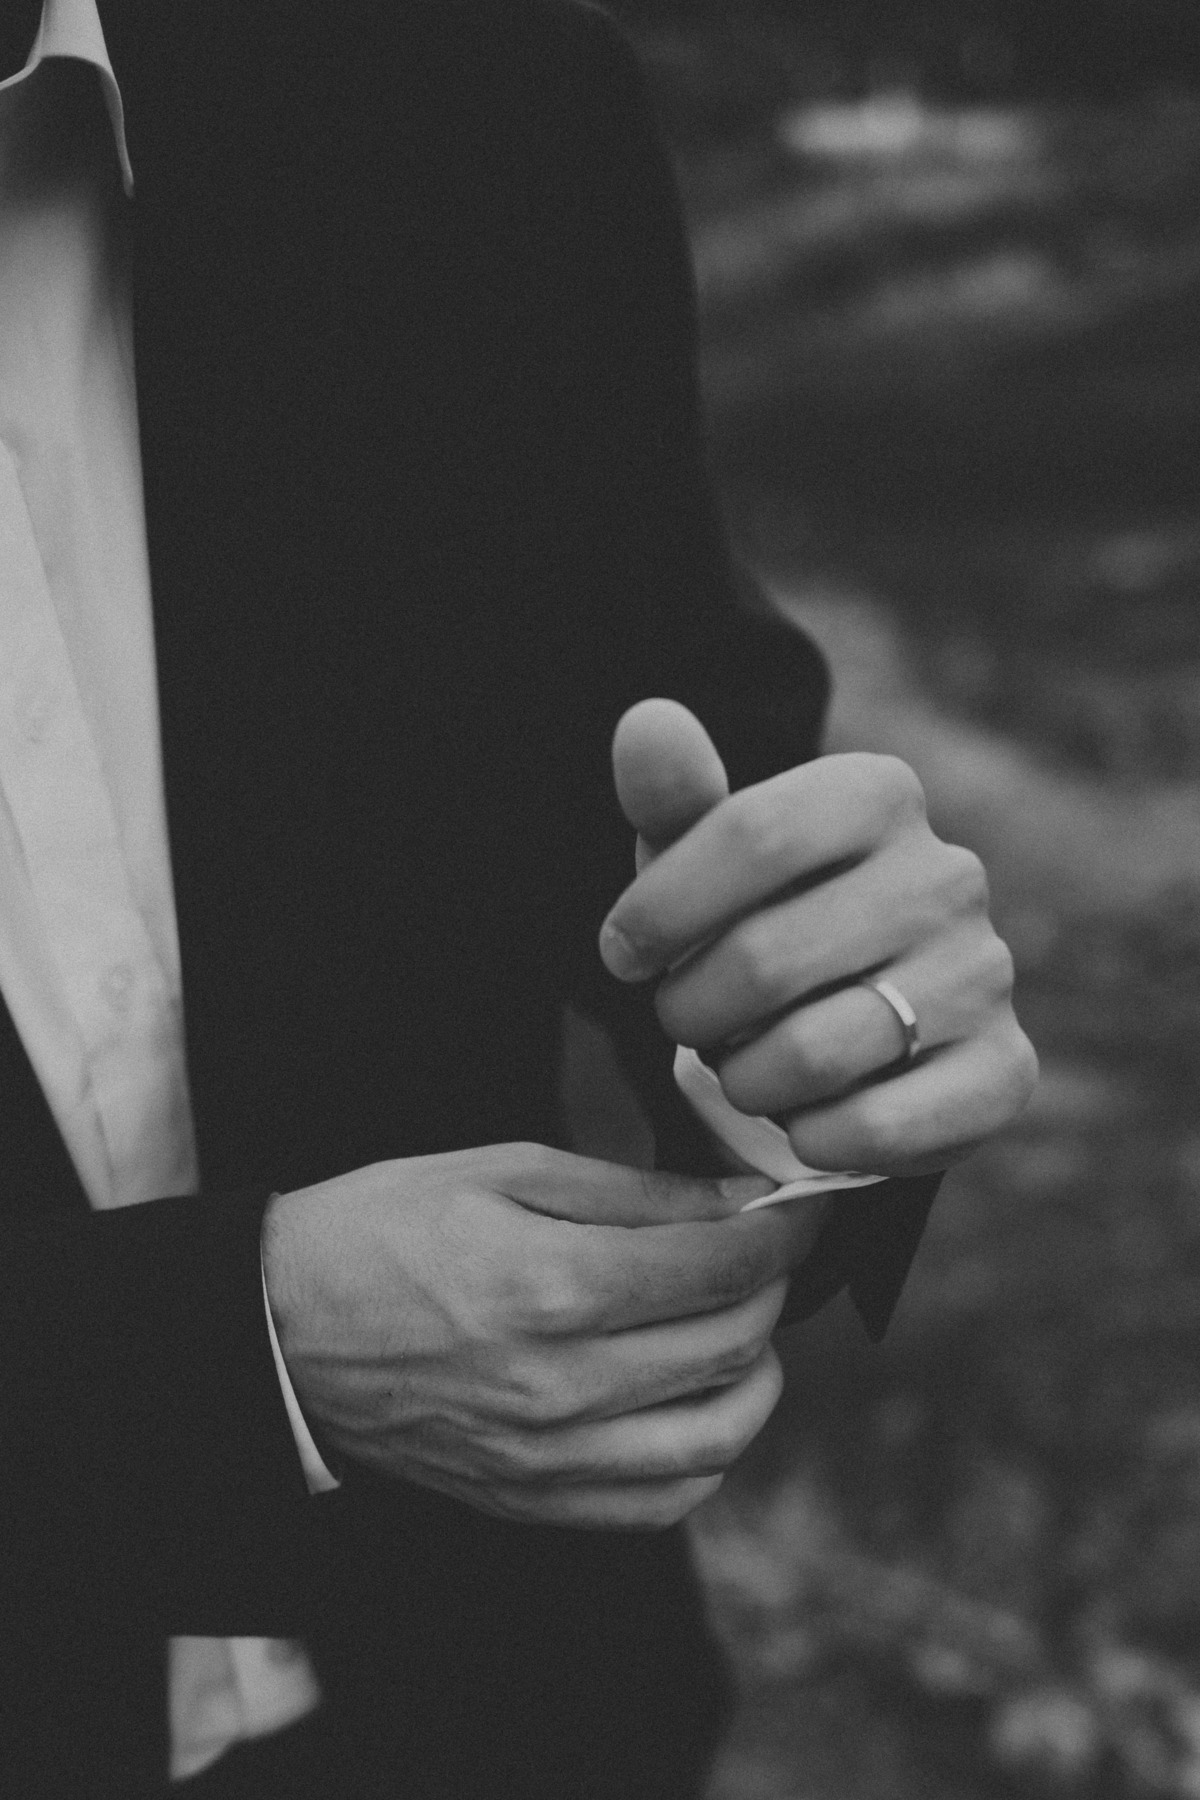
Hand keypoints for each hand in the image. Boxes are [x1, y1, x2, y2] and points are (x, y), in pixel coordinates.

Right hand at [262, 1144, 823, 1528]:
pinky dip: (708, 1453)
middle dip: (772, 1288)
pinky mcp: (532, 1501)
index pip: (720, 1269)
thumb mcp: (505, 1169)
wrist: (281, 1331)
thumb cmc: (386, 1229)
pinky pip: (662, 1502)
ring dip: (756, 1374)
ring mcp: (548, 1458)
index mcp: (552, 1287)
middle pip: (731, 1346)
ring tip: (740, 1325)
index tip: (801, 1206)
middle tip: (765, 1250)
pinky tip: (695, 1398)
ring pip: (718, 1438)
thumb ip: (631, 1191)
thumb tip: (734, 1202)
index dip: (784, 1231)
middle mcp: (561, 1386)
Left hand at [601, 700, 1036, 1177]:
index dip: (661, 910)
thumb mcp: (701, 857)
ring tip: (743, 1066)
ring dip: (743, 1079)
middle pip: (764, 958)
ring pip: (813, 1053)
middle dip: (690, 1009)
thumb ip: (673, 795)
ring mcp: (986, 973)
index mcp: (877, 793)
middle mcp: (949, 874)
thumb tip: (647, 720)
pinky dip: (812, 1135)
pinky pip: (875, 1126)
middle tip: (686, 1020)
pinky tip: (804, 1116)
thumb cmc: (757, 922)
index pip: (752, 833)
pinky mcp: (1005, 1071)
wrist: (854, 1028)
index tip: (621, 954)